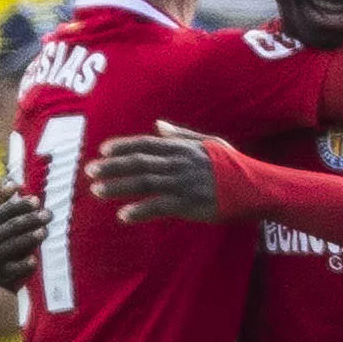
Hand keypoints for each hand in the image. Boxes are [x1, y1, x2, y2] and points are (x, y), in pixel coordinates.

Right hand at [0, 179, 44, 289]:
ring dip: (28, 239)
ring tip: (44, 232)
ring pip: (10, 247)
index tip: (36, 200)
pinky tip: (34, 260)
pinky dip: (22, 265)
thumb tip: (13, 181)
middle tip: (48, 214)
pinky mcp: (0, 275)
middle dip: (29, 220)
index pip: (0, 210)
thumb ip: (0, 196)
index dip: (18, 205)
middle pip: (8, 227)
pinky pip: (11, 270)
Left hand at [89, 120, 230, 223]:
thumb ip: (180, 135)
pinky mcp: (188, 203)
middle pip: (138, 162)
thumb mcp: (207, 143)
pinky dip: (140, 210)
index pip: (145, 144)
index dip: (122, 146)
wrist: (253, 187)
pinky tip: (123, 216)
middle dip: (112, 166)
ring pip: (144, 183)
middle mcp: (178, 163)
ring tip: (97, 191)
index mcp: (181, 148)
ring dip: (118, 186)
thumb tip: (157, 125)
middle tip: (89, 171)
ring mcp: (182, 183)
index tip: (102, 150)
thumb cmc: (230, 165)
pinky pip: (159, 206)